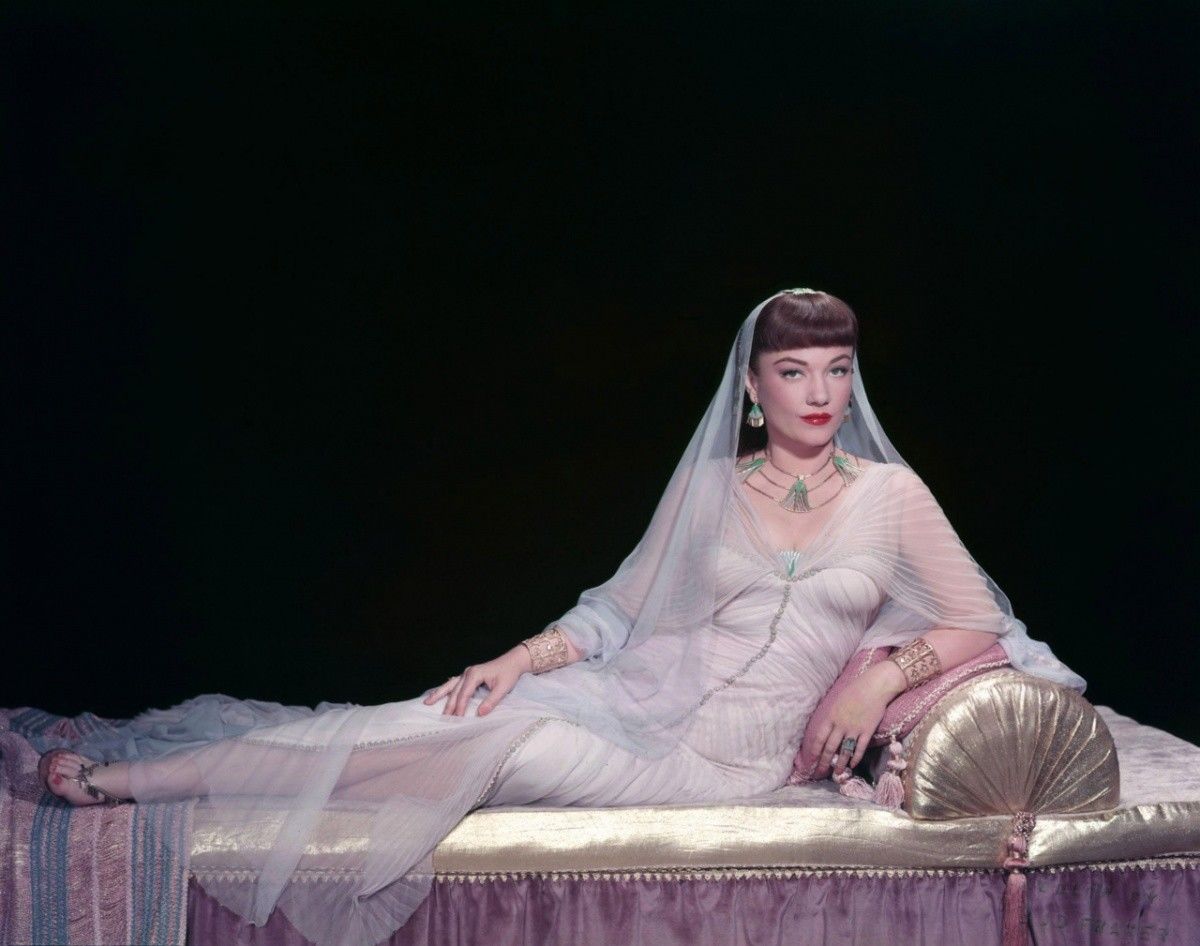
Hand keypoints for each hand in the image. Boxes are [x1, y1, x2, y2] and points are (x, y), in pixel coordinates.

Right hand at [422, 645, 533, 716]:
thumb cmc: (509, 674)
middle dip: (448, 705)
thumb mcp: (503, 688)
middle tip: (442, 719)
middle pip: (455, 691)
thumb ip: (491, 701)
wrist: (514, 661)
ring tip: (427, 702)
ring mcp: (467, 673)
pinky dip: (446, 690)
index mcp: (475, 674)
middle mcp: (468, 673)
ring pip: (450, 685)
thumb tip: (480, 714)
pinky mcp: (469, 676)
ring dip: (439, 694)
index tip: (456, 719)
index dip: (460, 707)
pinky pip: (454, 684)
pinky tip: (437, 694)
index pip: (464, 694)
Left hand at [795, 662, 902, 779]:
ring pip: (845, 751)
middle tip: (820, 772)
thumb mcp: (837, 700)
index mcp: (831, 716)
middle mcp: (841, 725)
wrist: (875, 686)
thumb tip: (825, 727)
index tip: (811, 759)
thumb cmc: (855, 690)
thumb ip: (831, 715)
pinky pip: (860, 748)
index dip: (815, 750)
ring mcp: (855, 729)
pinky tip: (853, 765)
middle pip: (830, 747)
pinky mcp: (867, 731)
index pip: (819, 737)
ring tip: (836, 773)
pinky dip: (855, 758)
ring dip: (840, 764)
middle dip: (824, 761)